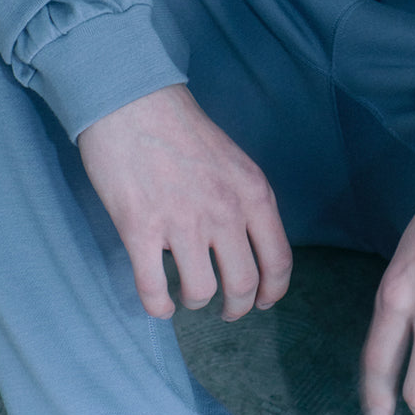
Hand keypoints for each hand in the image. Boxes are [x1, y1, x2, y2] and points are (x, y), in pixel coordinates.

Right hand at [77, 83, 291, 320]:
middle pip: (242, 284)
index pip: (278, 260)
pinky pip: (153, 290)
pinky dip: (158, 307)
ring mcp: (183, 222)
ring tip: (188, 295)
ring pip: (200, 292)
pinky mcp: (141, 229)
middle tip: (227, 311)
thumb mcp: (234, 161)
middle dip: (236, 307)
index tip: (262, 301)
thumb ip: (244, 201)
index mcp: (253, 192)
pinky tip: (160, 304)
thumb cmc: (184, 129)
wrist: (135, 103)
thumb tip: (245, 244)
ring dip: (195, 301)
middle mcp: (225, 211)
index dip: (273, 291)